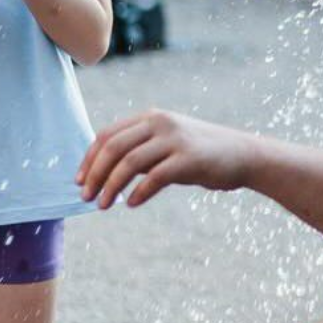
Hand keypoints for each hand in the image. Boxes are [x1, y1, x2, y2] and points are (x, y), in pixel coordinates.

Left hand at [77, 110, 256, 208]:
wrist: (244, 155)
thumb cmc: (200, 155)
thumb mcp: (167, 145)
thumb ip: (140, 151)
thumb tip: (103, 172)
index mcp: (151, 117)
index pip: (107, 135)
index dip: (88, 159)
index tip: (79, 181)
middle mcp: (161, 123)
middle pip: (114, 147)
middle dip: (95, 174)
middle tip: (86, 197)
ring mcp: (176, 139)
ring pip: (130, 162)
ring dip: (111, 186)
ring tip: (103, 205)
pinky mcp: (189, 158)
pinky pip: (155, 176)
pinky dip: (139, 192)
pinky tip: (132, 204)